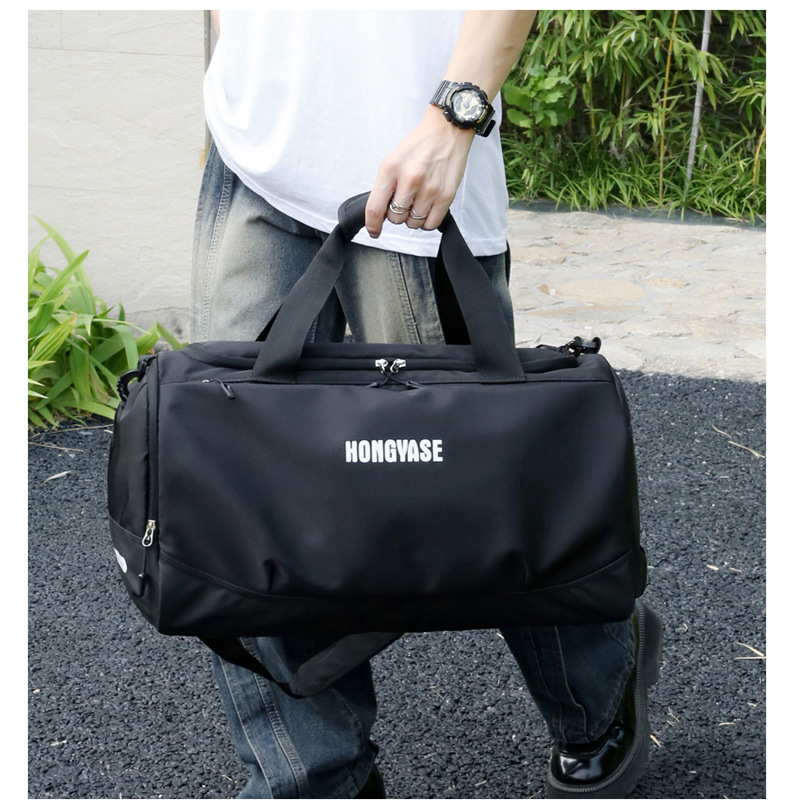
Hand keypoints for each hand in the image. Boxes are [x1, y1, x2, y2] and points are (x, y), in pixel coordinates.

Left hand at [365, 105, 474, 237]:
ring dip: (412, 217)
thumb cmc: (419, 146)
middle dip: (397, 214)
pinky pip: (430, 224)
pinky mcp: (445, 196)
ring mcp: (429, 189)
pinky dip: (426, 221)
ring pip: (412, 223)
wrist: (447, 131)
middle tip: (404, 200)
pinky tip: (427, 208)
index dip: (372, 225)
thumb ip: (385, 185)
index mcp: (390, 168)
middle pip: (395, 218)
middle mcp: (410, 179)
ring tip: (418, 200)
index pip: (375, 208)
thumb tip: (381, 212)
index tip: (374, 231)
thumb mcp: (393, 160)